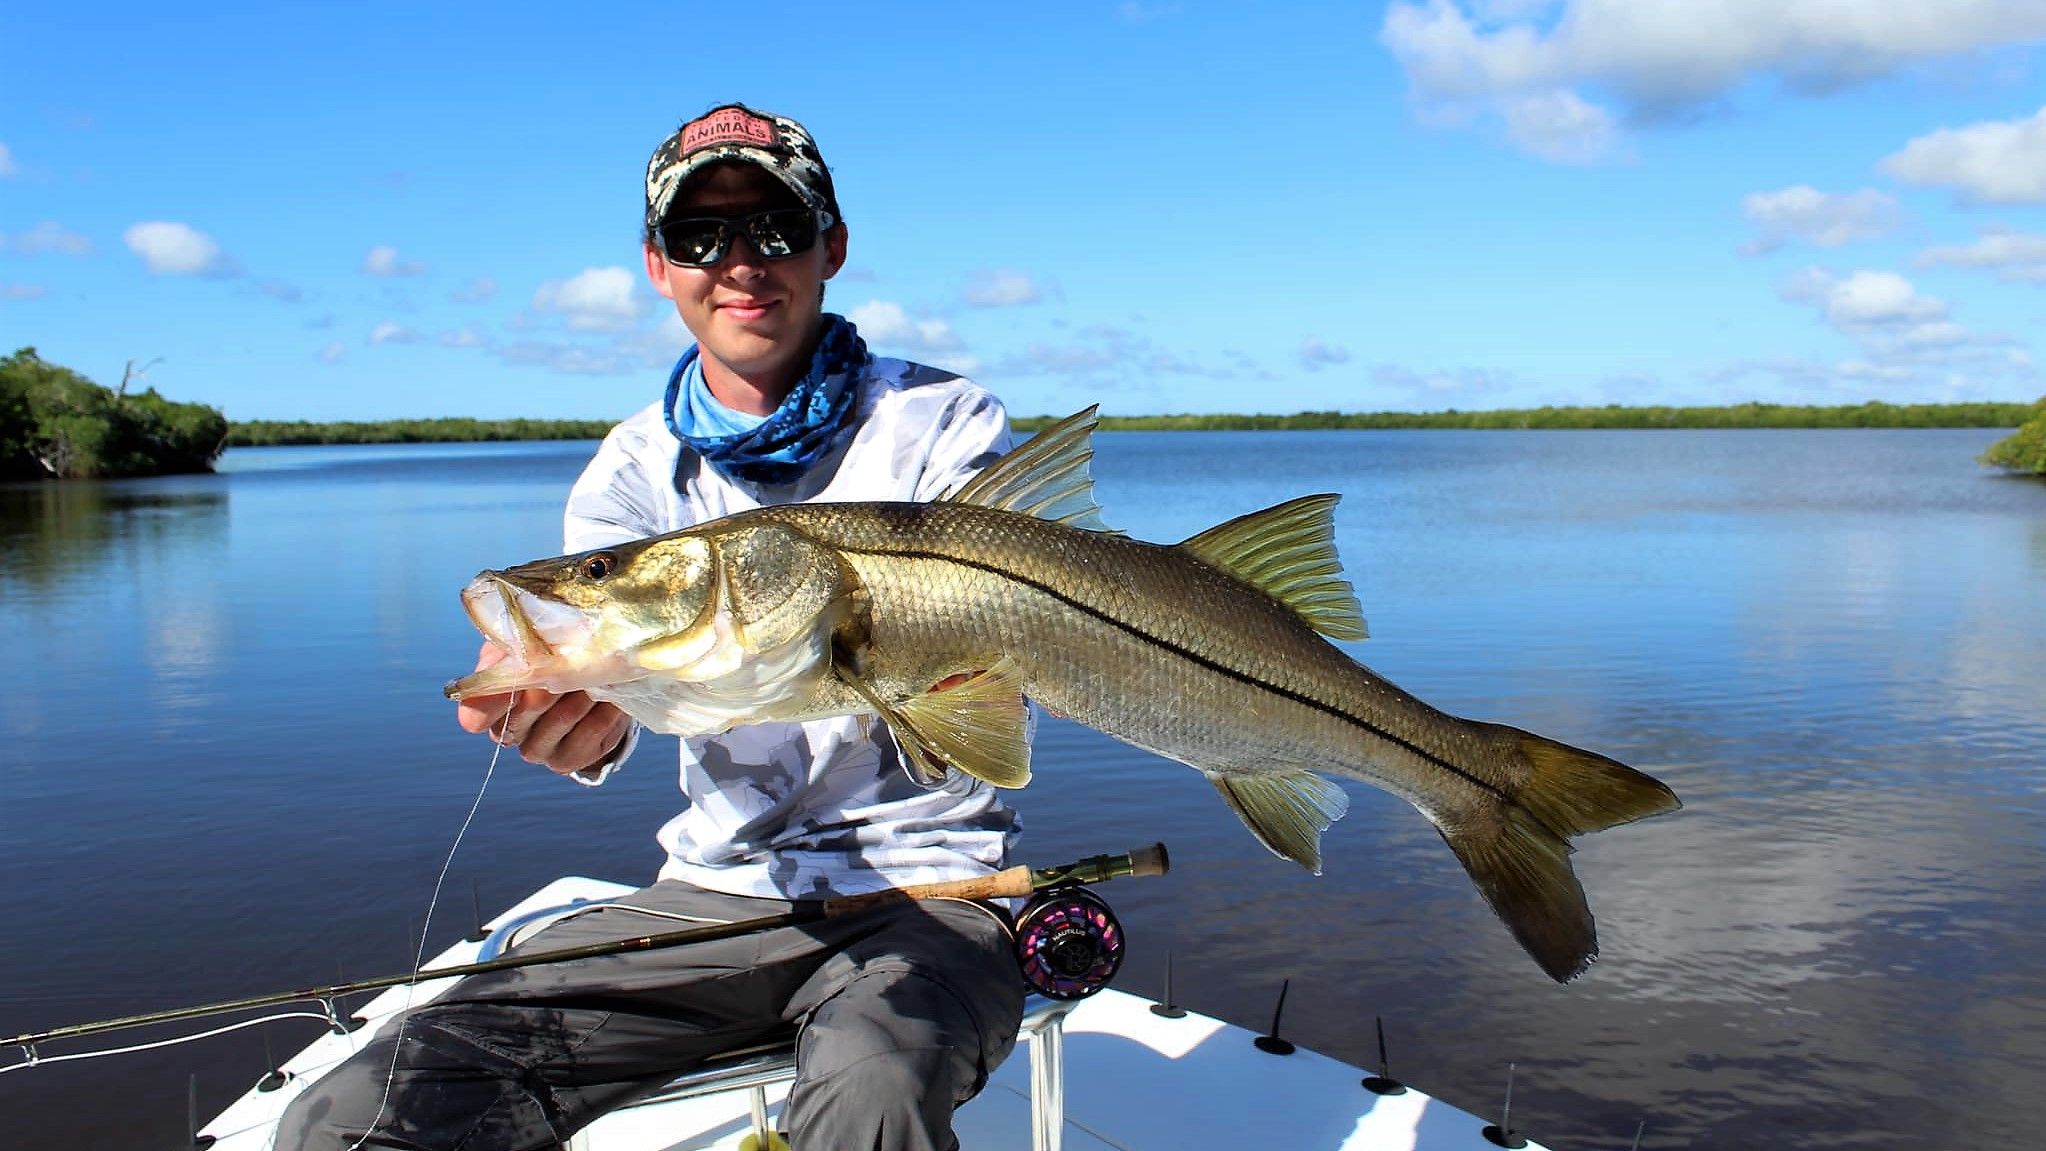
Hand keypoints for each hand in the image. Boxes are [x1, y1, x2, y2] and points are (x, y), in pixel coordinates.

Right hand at [455, 642, 631, 775]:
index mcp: (486, 707)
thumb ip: (517, 641)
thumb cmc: (544, 656)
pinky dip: (607, 707)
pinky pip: (593, 731)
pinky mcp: (569, 759)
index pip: (475, 715)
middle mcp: (508, 734)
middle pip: (527, 709)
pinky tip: (612, 692)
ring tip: (600, 667)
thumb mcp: (524, 642)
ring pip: (563, 717)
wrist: (585, 683)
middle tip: (576, 654)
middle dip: (555, 676)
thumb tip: (531, 641)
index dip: (495, 697)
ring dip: (586, 687)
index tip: (520, 673)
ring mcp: (537, 750)